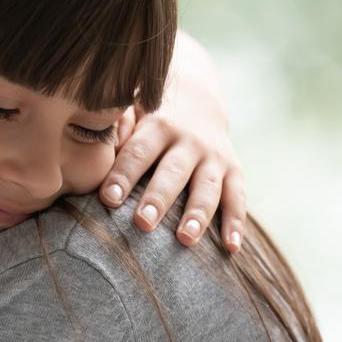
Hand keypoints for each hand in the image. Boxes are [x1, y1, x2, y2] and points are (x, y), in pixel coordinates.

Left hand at [98, 31, 246, 252]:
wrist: (197, 93)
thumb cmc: (149, 113)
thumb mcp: (132, 107)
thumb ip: (118, 126)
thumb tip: (104, 150)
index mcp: (158, 126)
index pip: (138, 152)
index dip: (123, 175)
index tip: (108, 198)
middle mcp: (189, 141)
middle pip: (172, 172)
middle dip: (159, 198)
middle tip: (143, 223)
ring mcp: (214, 157)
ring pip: (207, 187)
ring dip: (197, 214)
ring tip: (185, 238)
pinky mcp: (233, 171)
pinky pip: (237, 198)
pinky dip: (236, 224)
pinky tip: (230, 248)